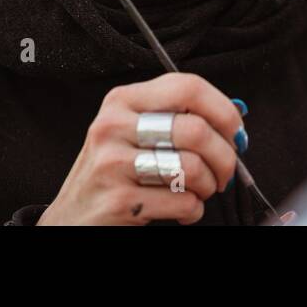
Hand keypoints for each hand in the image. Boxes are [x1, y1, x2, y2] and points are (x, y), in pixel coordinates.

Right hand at [36, 72, 245, 224]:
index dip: (223, 109)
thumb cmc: (110, 172)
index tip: (236, 131)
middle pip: (195, 129)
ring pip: (192, 167)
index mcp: (123, 101)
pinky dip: (193, 210)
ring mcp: (113, 164)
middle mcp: (114, 126)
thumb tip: (235, 119)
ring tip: (198, 191)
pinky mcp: (119, 201)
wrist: (70, 219)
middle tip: (225, 171)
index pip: (187, 87)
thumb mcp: (131, 132)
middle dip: (224, 156)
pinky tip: (180, 210)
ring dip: (208, 186)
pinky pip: (182, 202)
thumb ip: (176, 117)